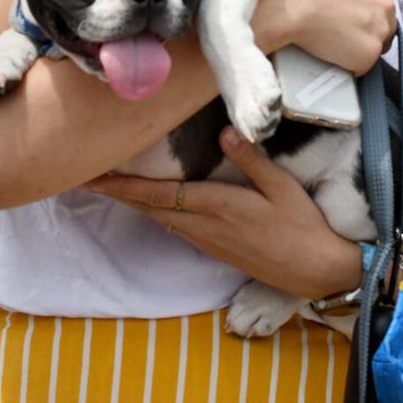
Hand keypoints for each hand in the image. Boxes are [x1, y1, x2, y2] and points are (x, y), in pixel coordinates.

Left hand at [84, 126, 360, 300]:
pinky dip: (155, 213)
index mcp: (219, 207)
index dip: (123, 186)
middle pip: (150, 209)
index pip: (159, 194)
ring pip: (160, 219)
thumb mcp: (283, 187)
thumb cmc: (305, 226)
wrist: (318, 271)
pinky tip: (149, 205)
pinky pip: (175, 228)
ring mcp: (209, 241)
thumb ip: (252, 159)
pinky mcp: (216, 250)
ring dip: (133, 204)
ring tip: (109, 187)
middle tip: (84, 179)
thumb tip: (223, 131)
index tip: (93, 177)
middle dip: (117, 194)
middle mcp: (205, 227)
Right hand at [253, 0, 395, 73]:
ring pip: (375, 46)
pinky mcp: (368, 54)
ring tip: (334, 48)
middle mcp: (385, 3)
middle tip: (338, 32)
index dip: (361, 8)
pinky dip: (350, 66)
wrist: (284, 5)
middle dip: (365, 29)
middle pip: (383, 23)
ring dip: (358, 48)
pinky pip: (363, 66)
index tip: (343, 14)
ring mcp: (379, 30)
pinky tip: (332, 60)